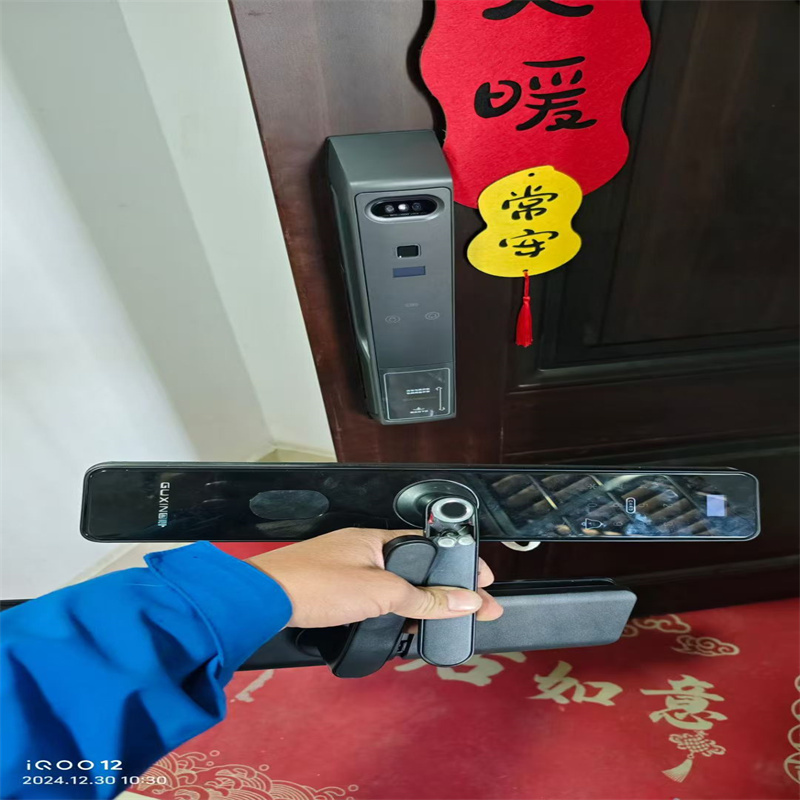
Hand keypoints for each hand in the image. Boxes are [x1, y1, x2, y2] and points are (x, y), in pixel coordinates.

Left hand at [247, 528, 503, 628]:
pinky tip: (399, 623)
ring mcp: (346, 569)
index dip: (459, 567)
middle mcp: (362, 550)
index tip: (485, 585)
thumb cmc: (310, 584)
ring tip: (442, 620)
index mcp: (376, 540)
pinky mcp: (332, 589)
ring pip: (395, 584)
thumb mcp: (379, 592)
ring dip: (418, 600)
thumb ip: (424, 598)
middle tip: (471, 610)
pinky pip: (375, 595)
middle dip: (444, 587)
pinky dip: (393, 608)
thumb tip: (465, 599)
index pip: (430, 549)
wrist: (259, 601)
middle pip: (415, 568)